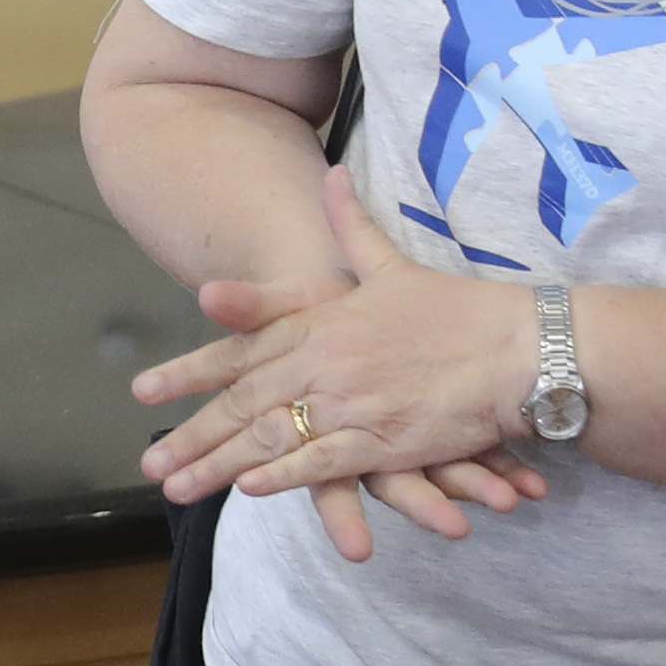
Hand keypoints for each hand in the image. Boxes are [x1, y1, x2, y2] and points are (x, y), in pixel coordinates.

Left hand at [130, 169, 553, 563]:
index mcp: (323, 321)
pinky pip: (323, 462)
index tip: (142, 391)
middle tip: (148, 465)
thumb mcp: (394, 264)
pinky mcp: (384, 440)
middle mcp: (327, 361)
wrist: (522, 347)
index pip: (240, 349)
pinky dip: (286, 476)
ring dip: (221, 466)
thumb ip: (351, 227)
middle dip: (192, 434)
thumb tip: (331, 174)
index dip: (189, 372)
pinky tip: (250, 491)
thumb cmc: (461, 309)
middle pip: (244, 401)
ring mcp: (352, 402)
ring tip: (177, 490)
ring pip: (272, 439)